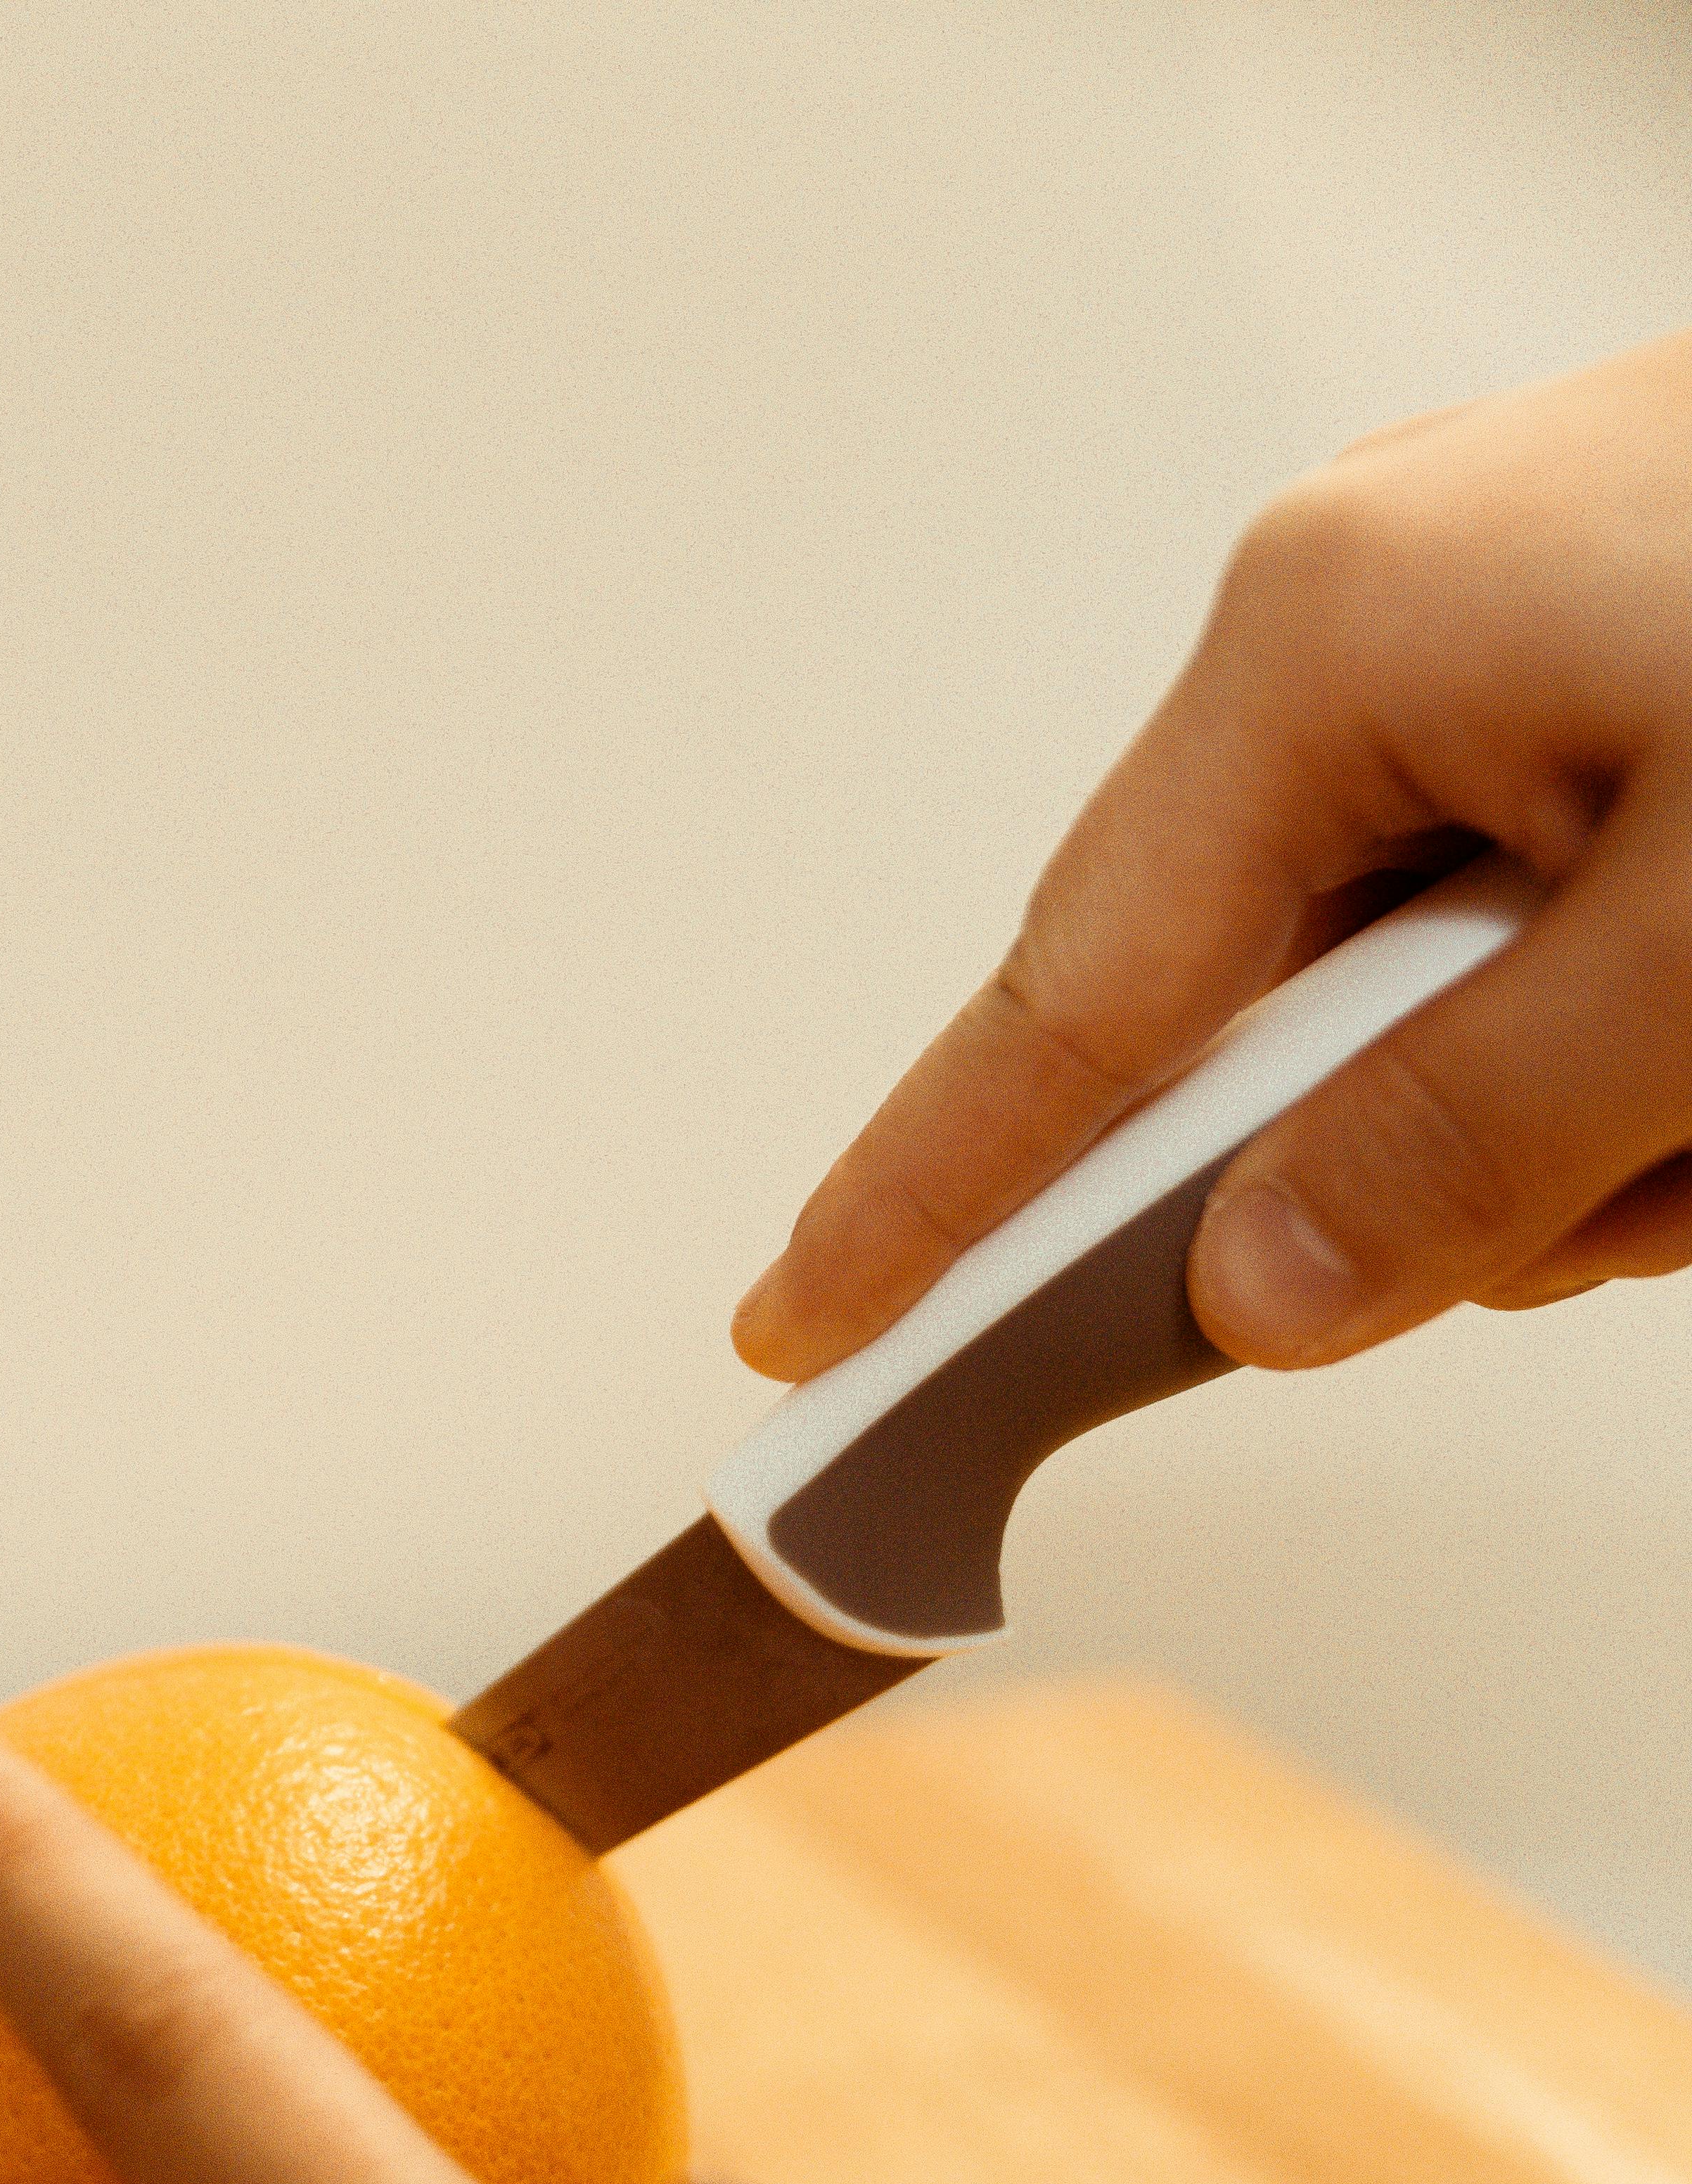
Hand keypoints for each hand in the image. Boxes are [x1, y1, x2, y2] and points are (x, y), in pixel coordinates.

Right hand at [736, 331, 1691, 1381]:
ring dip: (1604, 1125)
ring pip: (1436, 1026)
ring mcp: (1500, 651)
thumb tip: (1262, 1288)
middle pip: (1261, 1028)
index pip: (1063, 1003)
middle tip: (1646, 1172)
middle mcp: (1380, 624)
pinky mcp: (1613, 691)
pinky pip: (1554, 958)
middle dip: (1441, 1169)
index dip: (927, 1202)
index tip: (800, 1336)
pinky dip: (1662, 1049)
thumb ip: (1473, 1141)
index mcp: (1339, 637)